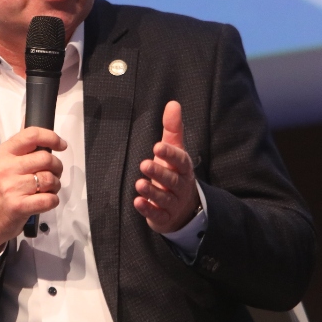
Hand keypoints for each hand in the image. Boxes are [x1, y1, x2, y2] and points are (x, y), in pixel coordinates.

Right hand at [0, 127, 66, 253]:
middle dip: (57, 167)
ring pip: (49, 179)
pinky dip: (52, 200)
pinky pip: (49, 199)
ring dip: (55, 185)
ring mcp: (12, 187)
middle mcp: (6, 168)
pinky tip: (45, 200)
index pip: (31, 135)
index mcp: (3, 153)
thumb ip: (19, 146)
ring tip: (48, 189)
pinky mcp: (19, 206)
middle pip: (46, 158)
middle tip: (54, 173)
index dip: (51, 137)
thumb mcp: (2, 164)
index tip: (60, 144)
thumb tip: (29, 118)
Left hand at [134, 100, 199, 233]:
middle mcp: (180, 186)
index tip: (157, 146)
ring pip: (164, 198)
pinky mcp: (164, 217)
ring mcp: (173, 203)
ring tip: (139, 184)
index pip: (180, 160)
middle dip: (159, 173)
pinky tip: (137, 202)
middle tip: (144, 164)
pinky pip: (158, 214)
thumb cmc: (175, 173)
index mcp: (183, 168)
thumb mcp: (175, 150)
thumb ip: (173, 128)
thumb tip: (173, 104)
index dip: (170, 154)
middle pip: (172, 180)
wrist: (184, 208)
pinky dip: (148, 209)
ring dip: (152, 192)